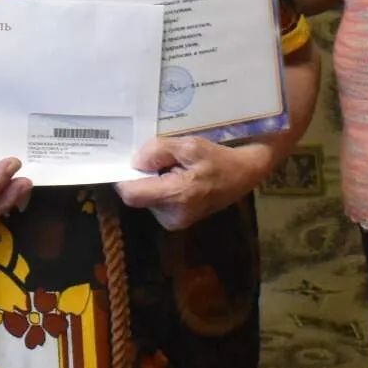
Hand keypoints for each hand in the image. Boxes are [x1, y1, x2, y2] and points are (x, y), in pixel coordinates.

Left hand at [115, 135, 274, 231]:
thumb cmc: (217, 158)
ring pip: (146, 200)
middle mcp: (172, 216)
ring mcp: (175, 222)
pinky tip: (176, 180)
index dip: (124, 178)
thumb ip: (158, 151)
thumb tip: (135, 162)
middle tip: (160, 162)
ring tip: (172, 170)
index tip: (130, 163)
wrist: (243, 175)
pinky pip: (156, 204)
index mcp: (177, 196)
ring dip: (151, 184)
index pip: (132, 194)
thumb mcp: (188, 145)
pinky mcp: (177, 222)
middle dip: (142, 178)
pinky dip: (160, 191)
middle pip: (137, 197)